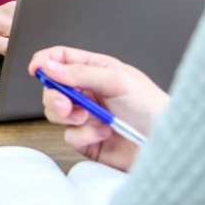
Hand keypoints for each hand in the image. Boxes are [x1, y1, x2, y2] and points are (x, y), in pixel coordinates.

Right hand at [28, 46, 169, 171]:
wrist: (168, 146)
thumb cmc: (153, 108)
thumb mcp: (117, 81)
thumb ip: (80, 73)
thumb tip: (50, 66)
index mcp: (95, 70)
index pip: (61, 59)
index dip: (45, 61)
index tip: (36, 69)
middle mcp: (88, 92)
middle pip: (52, 88)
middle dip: (54, 96)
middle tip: (66, 104)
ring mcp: (86, 117)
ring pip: (55, 113)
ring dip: (70, 117)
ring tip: (91, 119)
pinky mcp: (87, 140)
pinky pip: (69, 136)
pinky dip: (83, 136)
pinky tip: (102, 134)